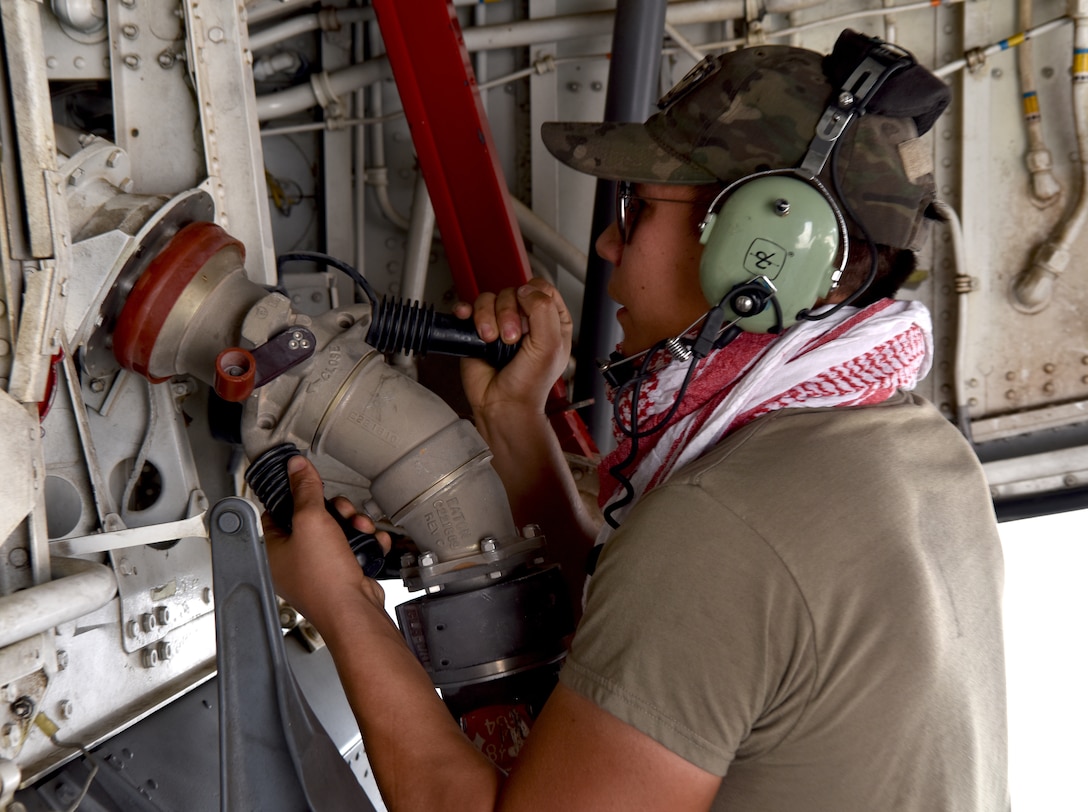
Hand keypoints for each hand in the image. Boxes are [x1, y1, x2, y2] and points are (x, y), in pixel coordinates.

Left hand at [262, 455, 390, 625]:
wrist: (354, 611)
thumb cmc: (324, 579)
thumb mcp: (312, 521)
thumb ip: (305, 490)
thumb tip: (296, 467)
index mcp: (275, 549)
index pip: (277, 511)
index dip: (295, 494)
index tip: (309, 482)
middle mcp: (295, 560)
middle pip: (313, 519)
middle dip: (335, 510)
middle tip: (341, 511)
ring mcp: (320, 568)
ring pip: (337, 531)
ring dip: (354, 523)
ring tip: (361, 527)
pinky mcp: (343, 573)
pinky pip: (354, 547)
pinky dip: (366, 541)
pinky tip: (373, 540)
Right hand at [453, 278, 572, 420]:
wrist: (502, 405)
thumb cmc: (529, 384)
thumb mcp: (550, 345)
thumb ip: (543, 310)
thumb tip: (525, 290)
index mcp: (551, 321)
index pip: (542, 288)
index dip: (532, 296)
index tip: (528, 316)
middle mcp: (527, 319)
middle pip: (513, 291)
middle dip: (508, 313)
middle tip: (510, 338)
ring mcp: (501, 324)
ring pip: (489, 298)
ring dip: (487, 317)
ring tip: (491, 340)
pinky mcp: (478, 331)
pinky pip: (469, 307)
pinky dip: (466, 311)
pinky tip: (468, 320)